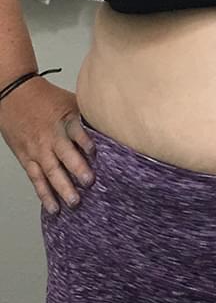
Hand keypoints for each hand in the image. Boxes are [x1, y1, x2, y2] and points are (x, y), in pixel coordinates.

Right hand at [0, 78, 94, 214]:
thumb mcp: (72, 101)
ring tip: (74, 202)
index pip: (77, 130)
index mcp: (65, 120)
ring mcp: (38, 150)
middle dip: (77, 169)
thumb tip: (116, 126)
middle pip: (64, 154)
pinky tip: (53, 207)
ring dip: (62, 188)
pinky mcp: (27, 158)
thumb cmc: (47, 99)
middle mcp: (51, 136)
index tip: (96, 151)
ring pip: (50, 171)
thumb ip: (89, 116)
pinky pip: (36, 179)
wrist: (13, 95)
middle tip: (89, 182)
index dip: (86, 140)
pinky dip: (44, 194)